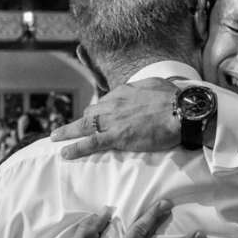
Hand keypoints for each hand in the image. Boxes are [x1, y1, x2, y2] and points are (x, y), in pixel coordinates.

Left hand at [50, 78, 179, 158]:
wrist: (181, 112)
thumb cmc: (174, 99)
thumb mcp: (154, 85)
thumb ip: (143, 89)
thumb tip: (142, 91)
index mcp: (123, 91)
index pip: (104, 102)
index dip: (99, 110)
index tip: (96, 116)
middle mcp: (113, 104)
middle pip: (91, 113)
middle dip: (80, 121)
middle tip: (69, 128)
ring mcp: (113, 121)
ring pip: (84, 126)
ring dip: (67, 132)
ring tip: (55, 138)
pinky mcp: (116, 137)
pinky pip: (90, 143)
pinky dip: (76, 148)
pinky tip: (65, 153)